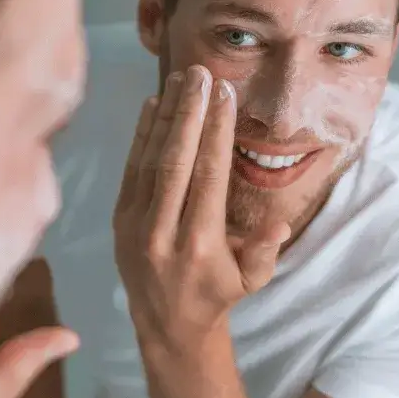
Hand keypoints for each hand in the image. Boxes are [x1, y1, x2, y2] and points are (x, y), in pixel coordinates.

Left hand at [113, 66, 287, 353]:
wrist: (166, 324)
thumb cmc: (218, 294)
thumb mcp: (252, 281)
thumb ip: (263, 252)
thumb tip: (279, 224)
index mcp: (198, 243)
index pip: (208, 176)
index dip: (216, 132)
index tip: (224, 95)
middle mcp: (162, 231)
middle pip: (176, 160)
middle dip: (189, 112)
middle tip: (201, 73)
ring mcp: (135, 224)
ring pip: (150, 160)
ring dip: (166, 116)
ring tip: (180, 79)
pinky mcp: (119, 218)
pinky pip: (131, 169)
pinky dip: (141, 135)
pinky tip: (153, 106)